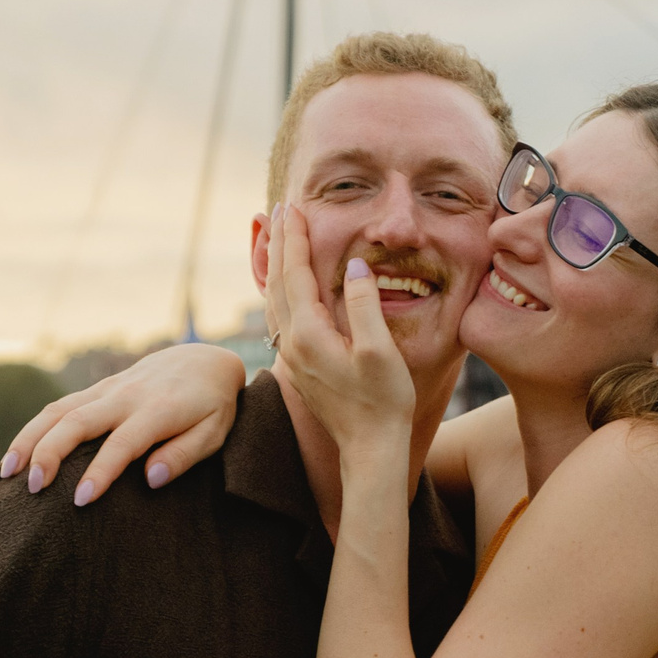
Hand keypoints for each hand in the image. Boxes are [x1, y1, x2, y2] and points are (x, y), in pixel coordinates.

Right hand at [0, 343, 247, 504]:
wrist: (201, 360)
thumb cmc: (212, 405)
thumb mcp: (214, 431)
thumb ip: (185, 454)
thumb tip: (151, 478)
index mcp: (157, 411)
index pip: (121, 444)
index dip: (100, 472)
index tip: (80, 500)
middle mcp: (125, 397)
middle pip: (76, 422)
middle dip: (49, 454)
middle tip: (33, 489)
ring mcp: (107, 390)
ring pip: (58, 411)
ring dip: (30, 439)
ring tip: (9, 473)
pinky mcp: (96, 390)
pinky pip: (58, 407)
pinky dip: (34, 429)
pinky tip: (17, 455)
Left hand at [264, 203, 416, 470]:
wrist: (369, 451)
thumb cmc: (383, 403)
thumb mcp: (380, 351)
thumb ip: (365, 303)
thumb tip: (356, 264)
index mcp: (309, 334)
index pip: (295, 274)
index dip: (294, 239)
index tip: (293, 207)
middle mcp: (292, 344)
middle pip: (277, 282)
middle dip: (278, 244)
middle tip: (279, 210)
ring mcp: (292, 358)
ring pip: (274, 300)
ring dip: (274, 266)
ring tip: (274, 239)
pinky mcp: (299, 368)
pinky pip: (279, 318)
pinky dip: (278, 291)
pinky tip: (284, 287)